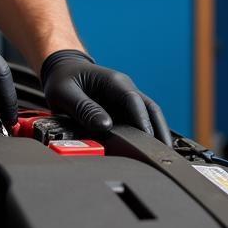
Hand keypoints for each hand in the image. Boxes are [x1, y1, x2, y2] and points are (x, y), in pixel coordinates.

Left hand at [40, 49, 171, 144]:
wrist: (63, 70)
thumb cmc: (63, 78)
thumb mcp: (65, 93)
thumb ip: (84, 109)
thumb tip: (105, 126)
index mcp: (113, 81)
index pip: (134, 101)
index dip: (143, 121)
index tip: (148, 139)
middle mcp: (124, 89)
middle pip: (150, 110)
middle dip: (159, 131)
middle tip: (165, 154)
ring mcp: (125, 100)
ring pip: (149, 117)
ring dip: (156, 134)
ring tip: (161, 157)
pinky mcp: (123, 111)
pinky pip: (139, 122)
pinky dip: (146, 136)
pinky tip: (149, 151)